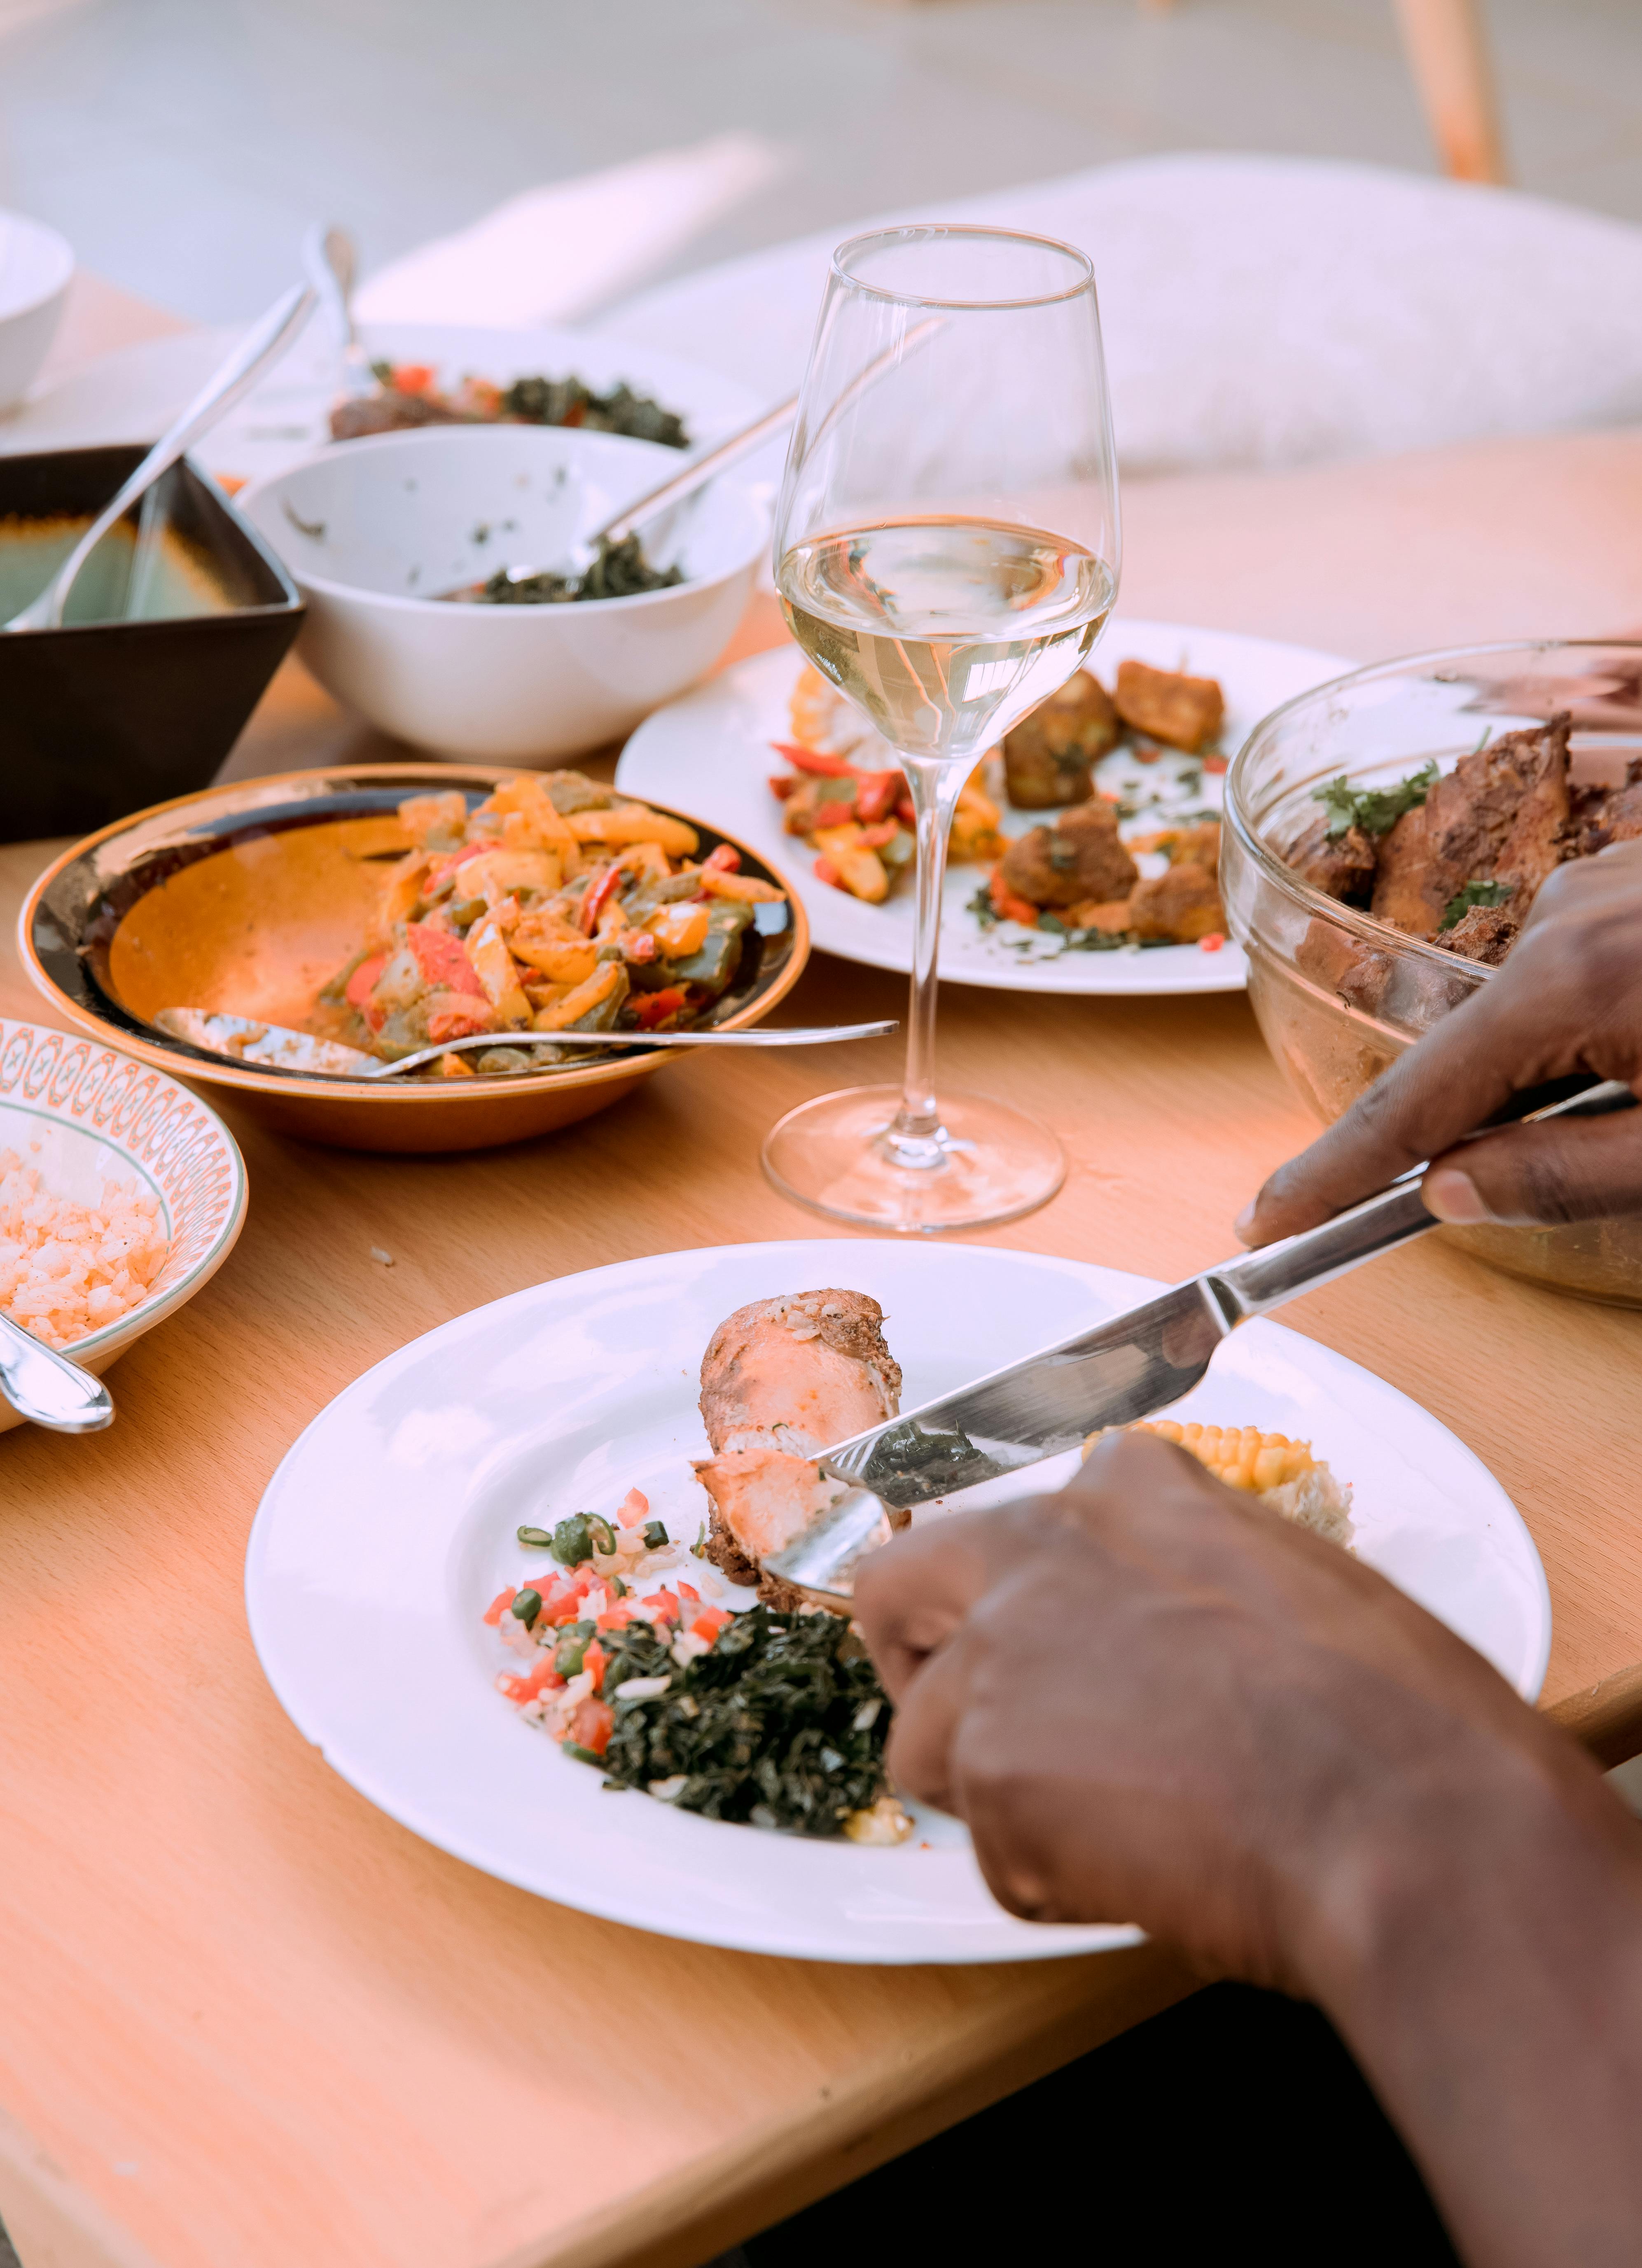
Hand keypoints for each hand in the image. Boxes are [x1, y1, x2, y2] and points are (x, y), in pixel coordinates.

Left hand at [857, 1435, 1641, 2267]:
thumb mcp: (1282, 1584)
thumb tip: (1148, 1651)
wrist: (1408, 1816)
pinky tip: (1154, 1870)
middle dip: (919, 1666)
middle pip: (896, 1589)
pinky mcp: (987, 1767)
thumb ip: (1176, 1587)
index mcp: (1124, 1488)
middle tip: (991, 1743)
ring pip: (933, 1750)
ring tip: (1134, 1831)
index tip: (1041, 1655)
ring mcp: (998, 1655)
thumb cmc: (1392, 1719)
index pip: (1005, 1531)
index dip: (1014, 1609)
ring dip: (1009, 1805)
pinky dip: (1054, 1881)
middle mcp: (1037, 1548)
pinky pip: (991, 1854)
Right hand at [1237, 842, 1641, 1245]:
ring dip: (1549, 1072)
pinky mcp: (1628, 877)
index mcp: (1567, 985)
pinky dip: (1585, 1026)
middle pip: (1462, 1055)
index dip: (1330, 1174)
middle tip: (1478, 1190)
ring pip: (1520, 1014)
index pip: (1408, 1104)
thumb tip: (1446, 1192)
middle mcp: (1562, 916)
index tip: (1262, 1221)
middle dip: (1461, 1127)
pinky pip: (1571, 972)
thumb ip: (1569, 1178)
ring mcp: (1597, 884)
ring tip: (1638, 1096)